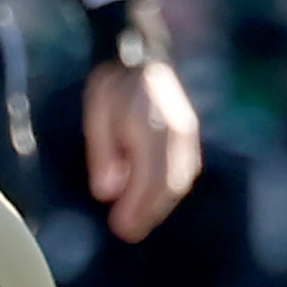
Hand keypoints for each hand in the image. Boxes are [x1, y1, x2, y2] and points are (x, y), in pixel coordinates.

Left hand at [84, 58, 203, 244]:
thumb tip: (107, 194)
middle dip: (149, 212)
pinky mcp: (189, 133)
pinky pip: (185, 168)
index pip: (151, 179)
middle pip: (169, 185)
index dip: (138, 208)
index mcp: (152, 128)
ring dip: (161, 205)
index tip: (121, 228)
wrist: (140, 54)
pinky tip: (153, 199)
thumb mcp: (96, 116)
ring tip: (139, 221)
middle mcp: (177, 133)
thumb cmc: (113, 86)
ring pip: (180, 179)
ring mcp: (187, 132)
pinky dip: (170, 189)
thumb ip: (102, 154)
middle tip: (128, 232)